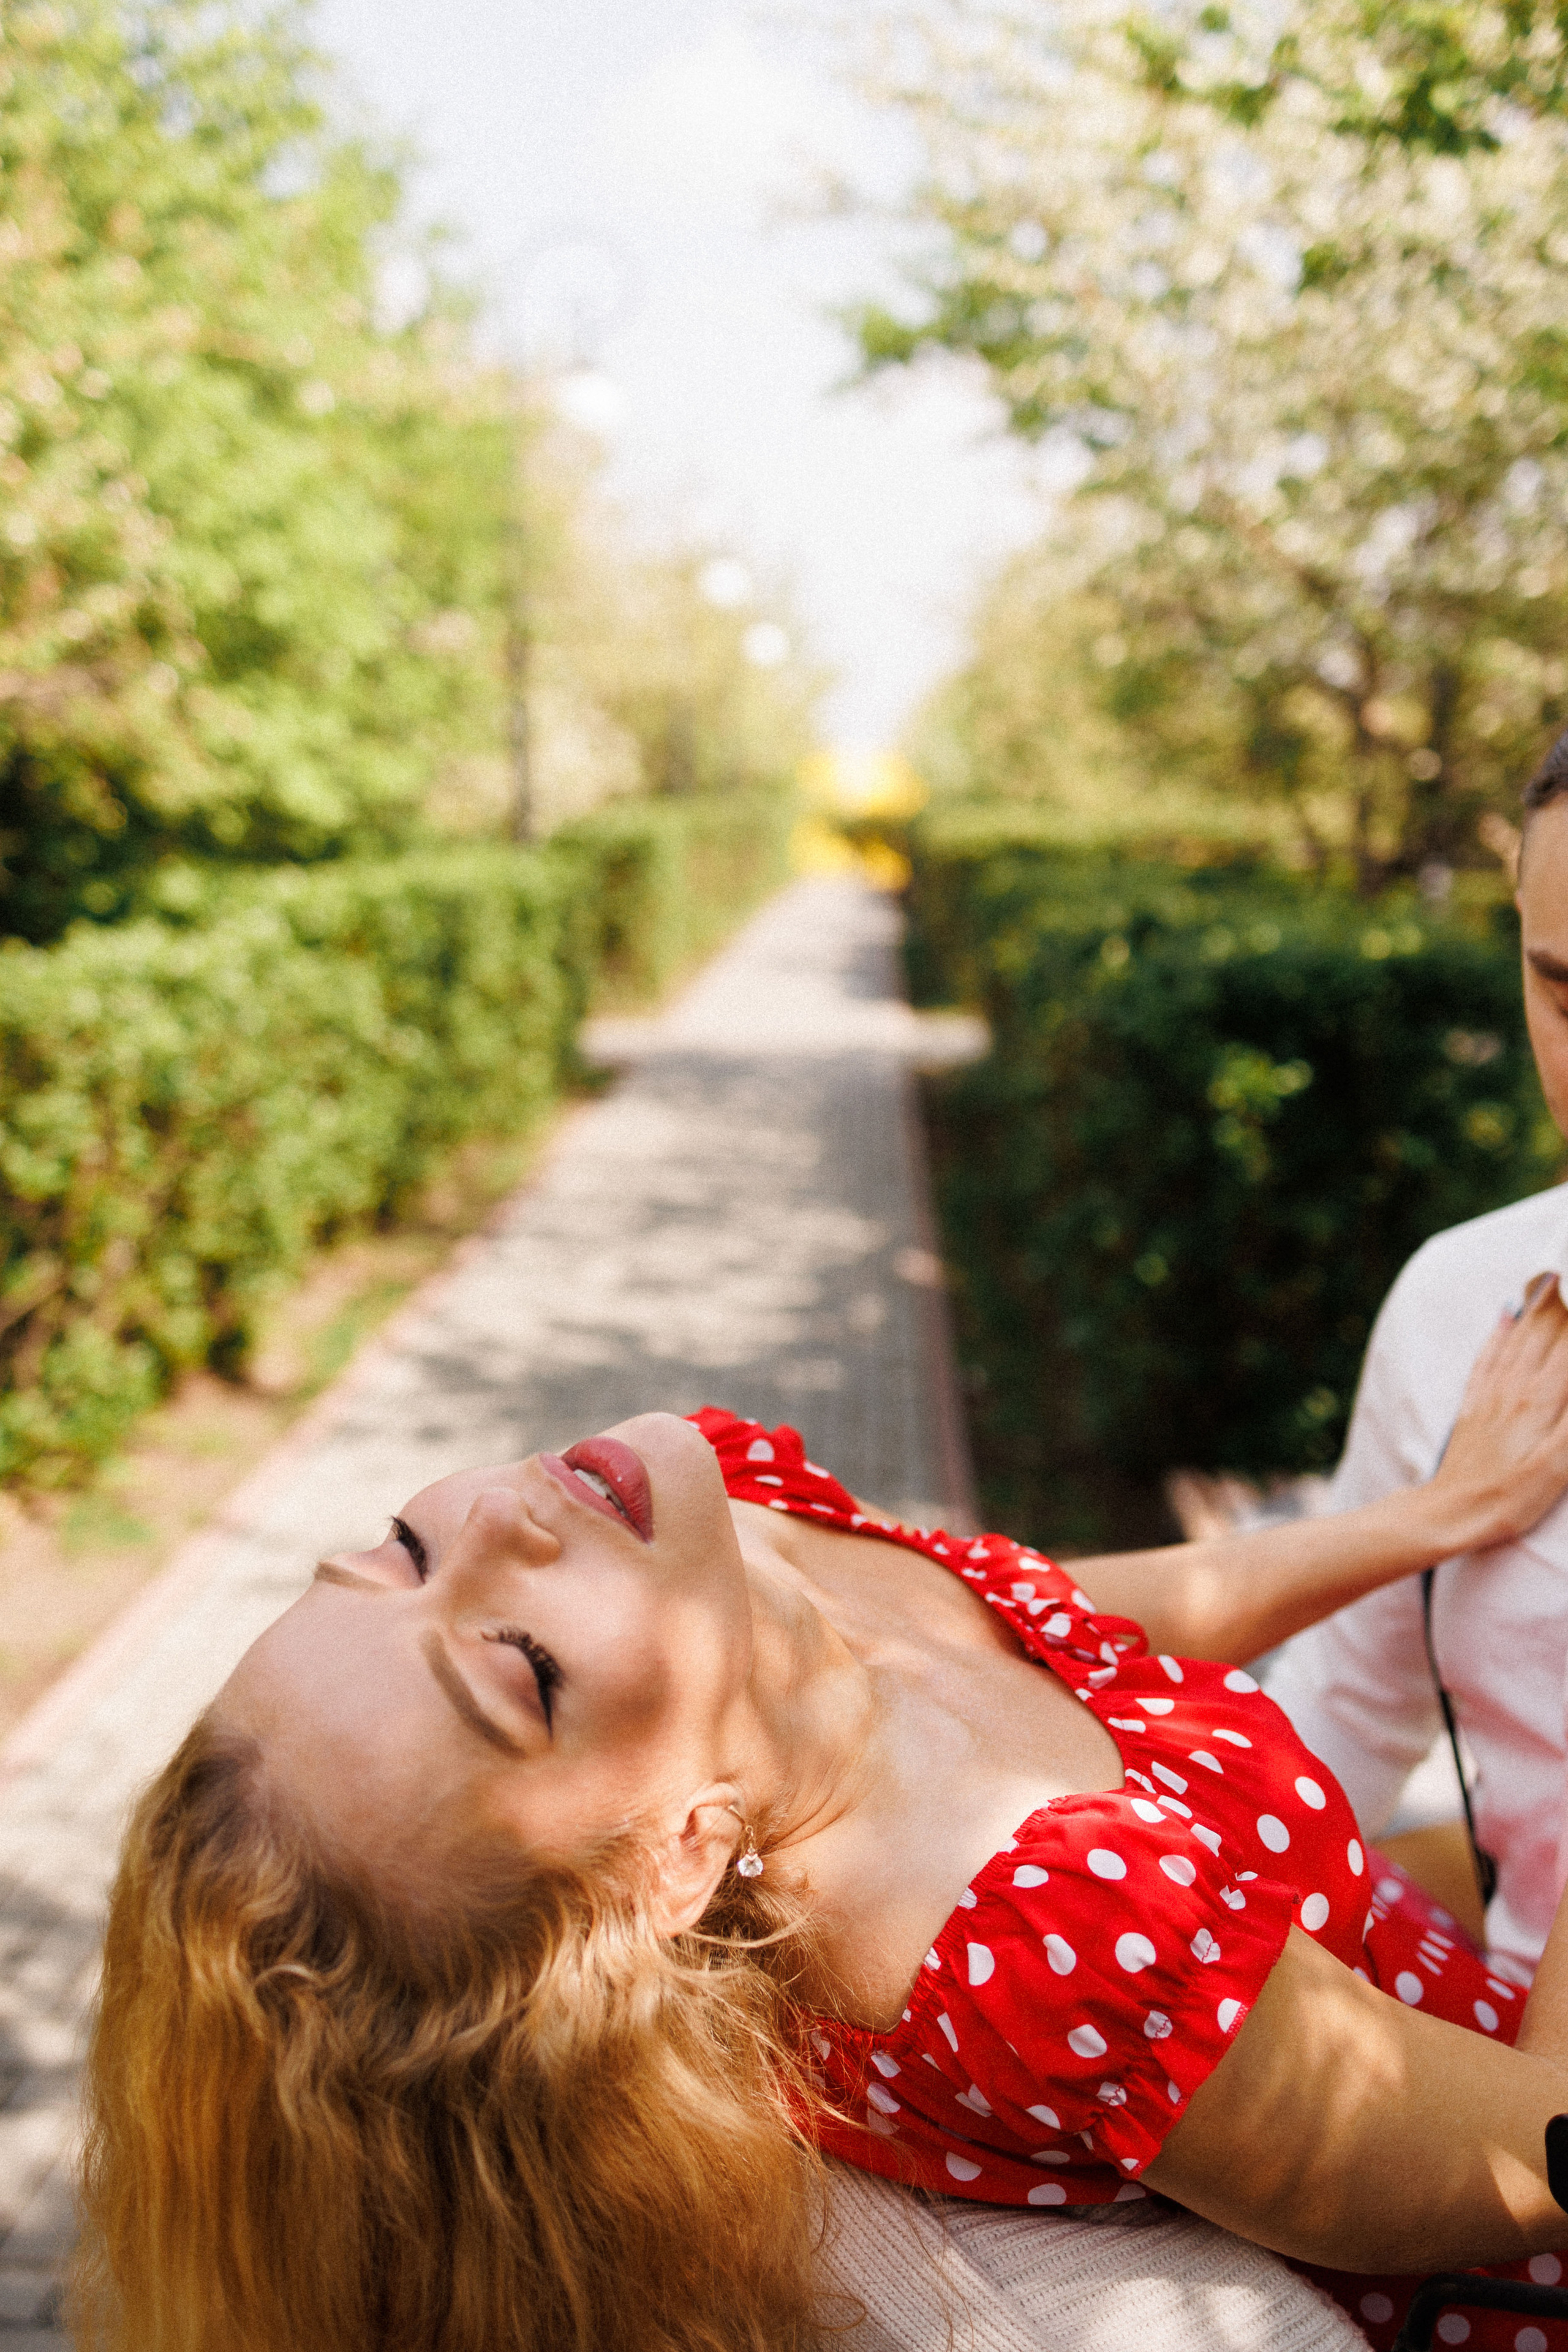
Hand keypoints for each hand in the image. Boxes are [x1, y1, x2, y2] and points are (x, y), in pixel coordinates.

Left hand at [1428, 1271, 1567, 1552]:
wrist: (1451, 1511)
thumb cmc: (1511, 1496)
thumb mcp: (1559, 1466)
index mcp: (1541, 1400)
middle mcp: (1515, 1387)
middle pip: (1545, 1334)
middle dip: (1563, 1302)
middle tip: (1567, 1268)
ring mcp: (1492, 1394)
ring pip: (1518, 1339)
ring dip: (1536, 1308)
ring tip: (1548, 1277)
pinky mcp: (1474, 1405)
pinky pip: (1488, 1357)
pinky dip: (1499, 1333)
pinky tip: (1504, 1315)